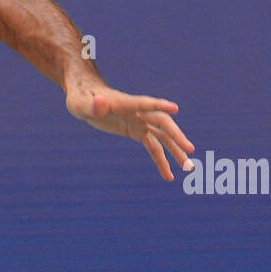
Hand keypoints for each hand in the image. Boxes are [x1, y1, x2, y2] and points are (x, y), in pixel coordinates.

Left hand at [65, 84, 196, 180]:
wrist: (86, 97)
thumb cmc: (80, 97)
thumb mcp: (80, 103)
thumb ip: (91, 105)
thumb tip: (101, 102)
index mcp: (124, 103)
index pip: (144, 103)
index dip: (158, 105)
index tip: (175, 109)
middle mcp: (137, 111)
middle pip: (161, 122)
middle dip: (175, 136)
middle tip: (190, 150)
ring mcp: (139, 121)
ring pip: (162, 136)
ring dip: (175, 151)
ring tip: (189, 168)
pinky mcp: (136, 130)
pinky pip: (153, 146)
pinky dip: (161, 159)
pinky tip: (169, 175)